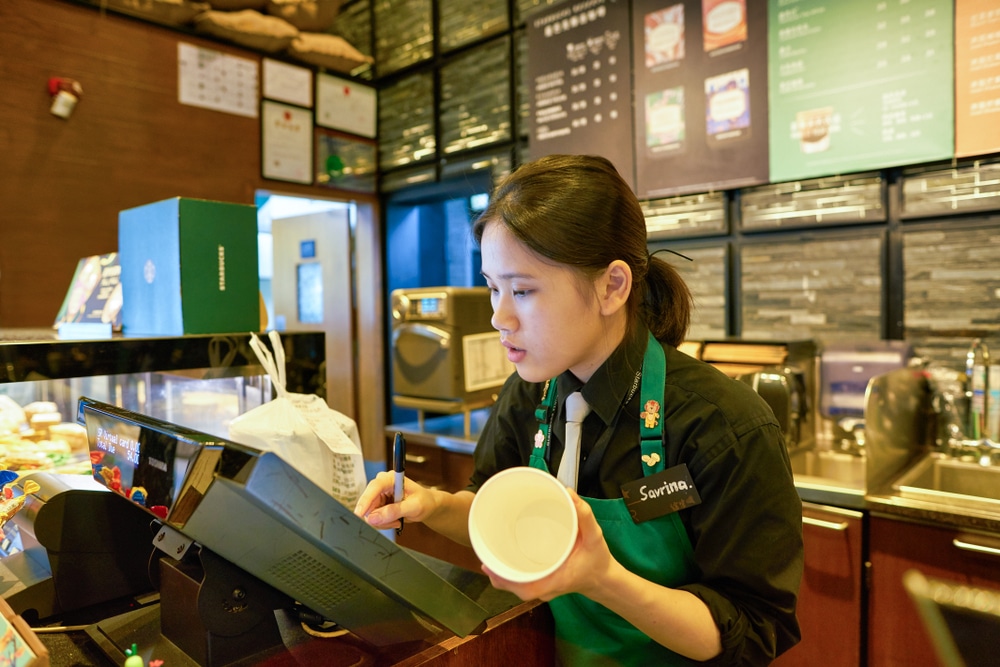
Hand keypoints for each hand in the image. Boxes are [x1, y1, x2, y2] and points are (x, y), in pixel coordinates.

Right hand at [354, 470, 432, 529]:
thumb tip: (374, 517)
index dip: (365, 501)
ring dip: (383, 522)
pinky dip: (383, 523)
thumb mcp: (414, 506)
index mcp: (391, 478)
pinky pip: (373, 518)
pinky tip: (395, 520)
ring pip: (370, 514)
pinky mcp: (378, 504)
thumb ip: (395, 511)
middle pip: (369, 504)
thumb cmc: (424, 501)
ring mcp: (378, 495)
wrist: (427, 505)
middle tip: (395, 521)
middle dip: (380, 518)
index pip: (374, 487)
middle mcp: (381, 485)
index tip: (359, 514)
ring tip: (398, 520)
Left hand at [481, 489, 615, 601]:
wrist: (603, 578)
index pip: (527, 589)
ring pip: (517, 587)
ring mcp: (544, 587)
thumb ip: (585, 516)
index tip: (491, 568)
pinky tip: (502, 562)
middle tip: (485, 556)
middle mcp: (547, 587)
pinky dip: (510, 575)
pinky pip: (523, 583)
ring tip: (488, 558)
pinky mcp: (544, 583)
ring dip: (502, 575)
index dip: (506, 581)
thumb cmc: (598, 559)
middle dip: (498, 576)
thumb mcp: (595, 536)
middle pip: (516, 588)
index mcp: (557, 580)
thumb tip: (568, 493)